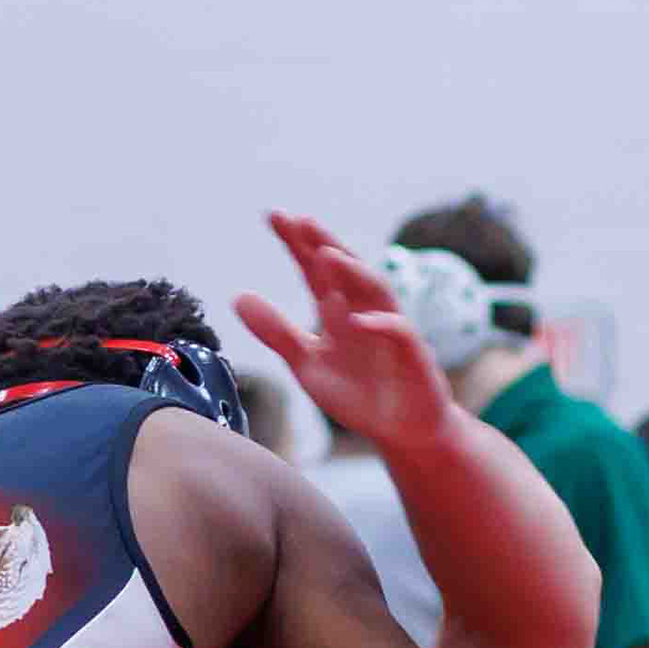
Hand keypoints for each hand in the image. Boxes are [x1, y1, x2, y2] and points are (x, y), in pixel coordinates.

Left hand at [230, 210, 452, 455]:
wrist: (401, 431)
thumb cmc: (358, 394)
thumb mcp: (308, 365)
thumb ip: (277, 332)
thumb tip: (237, 297)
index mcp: (336, 310)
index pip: (313, 269)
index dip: (296, 243)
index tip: (273, 216)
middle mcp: (362, 309)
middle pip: (344, 268)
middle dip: (323, 243)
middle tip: (300, 221)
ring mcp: (388, 328)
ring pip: (374, 289)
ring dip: (353, 271)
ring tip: (327, 255)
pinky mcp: (411, 353)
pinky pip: (397, 331)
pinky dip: (379, 324)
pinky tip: (356, 320)